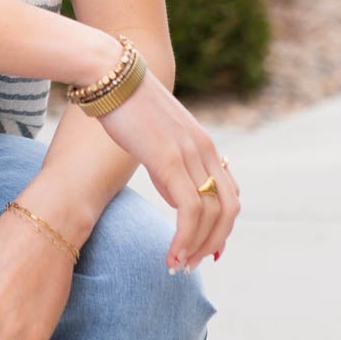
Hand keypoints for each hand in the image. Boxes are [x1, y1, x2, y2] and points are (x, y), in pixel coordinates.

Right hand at [91, 63, 240, 272]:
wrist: (111, 74)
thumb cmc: (126, 105)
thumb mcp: (157, 139)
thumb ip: (171, 166)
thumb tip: (175, 194)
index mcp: (204, 146)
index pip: (229, 196)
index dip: (221, 228)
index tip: (203, 251)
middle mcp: (205, 150)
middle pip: (228, 210)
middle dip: (212, 243)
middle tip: (191, 265)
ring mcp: (189, 154)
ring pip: (211, 214)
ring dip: (197, 247)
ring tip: (177, 265)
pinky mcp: (169, 159)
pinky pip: (189, 209)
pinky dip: (184, 238)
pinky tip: (171, 254)